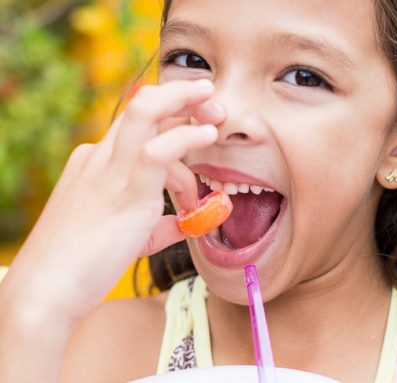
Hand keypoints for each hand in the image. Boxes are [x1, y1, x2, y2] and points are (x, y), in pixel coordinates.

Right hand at [0, 79, 223, 382]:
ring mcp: (109, 171)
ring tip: (217, 116)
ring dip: (184, 103)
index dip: (170, 113)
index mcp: (96, 163)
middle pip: (141, 105)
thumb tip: (184, 223)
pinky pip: (157, 151)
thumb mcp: (126, 236)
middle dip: (180, 95)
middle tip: (213, 102)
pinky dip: (186, 138)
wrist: (47, 291)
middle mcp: (99, 157)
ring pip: (145, 112)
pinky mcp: (125, 192)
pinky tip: (208, 135)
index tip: (199, 120)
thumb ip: (157, 225)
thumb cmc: (82, 264)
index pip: (137, 124)